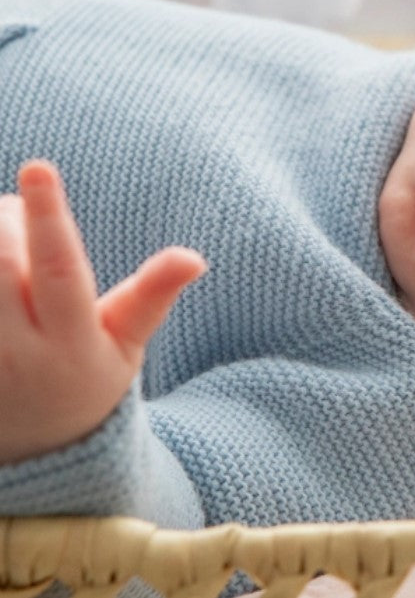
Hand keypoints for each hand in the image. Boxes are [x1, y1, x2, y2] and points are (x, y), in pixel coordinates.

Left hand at [0, 159, 206, 463]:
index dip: (49, 217)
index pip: (59, 270)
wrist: (36, 447)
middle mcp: (16, 350)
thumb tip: (195, 257)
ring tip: (5, 234)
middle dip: (7, 218)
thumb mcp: (128, 343)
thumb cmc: (90, 378)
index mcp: (72, 342)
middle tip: (21, 209)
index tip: (38, 167)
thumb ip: (153, 295)